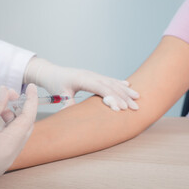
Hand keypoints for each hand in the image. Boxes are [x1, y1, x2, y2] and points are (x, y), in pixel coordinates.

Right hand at [0, 84, 37, 188]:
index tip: (32, 87)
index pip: (28, 119)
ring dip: (14, 120)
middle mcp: (10, 157)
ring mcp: (3, 163)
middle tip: (15, 96)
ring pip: (17, 137)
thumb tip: (6, 90)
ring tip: (2, 108)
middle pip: (26, 128)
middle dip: (23, 110)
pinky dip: (7, 131)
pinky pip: (8, 145)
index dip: (31, 101)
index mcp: (8, 147)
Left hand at [24, 57, 138, 110]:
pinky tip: (128, 85)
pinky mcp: (93, 76)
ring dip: (125, 90)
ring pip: (112, 82)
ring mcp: (93, 75)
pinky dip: (119, 83)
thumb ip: (69, 104)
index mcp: (83, 79)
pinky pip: (109, 79)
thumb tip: (73, 116)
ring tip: (137, 96)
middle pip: (111, 86)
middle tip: (135, 107)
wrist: (51, 72)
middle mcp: (91, 75)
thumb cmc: (55, 83)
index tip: (121, 108)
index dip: (112, 98)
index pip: (101, 89)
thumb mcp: (60, 94)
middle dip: (124, 97)